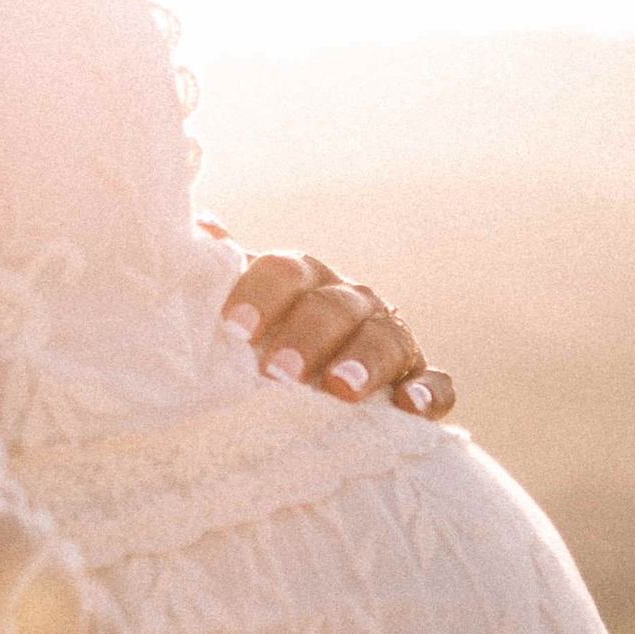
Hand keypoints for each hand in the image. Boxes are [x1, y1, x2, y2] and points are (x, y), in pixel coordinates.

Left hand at [211, 244, 455, 419]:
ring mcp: (388, 339)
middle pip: (334, 307)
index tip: (236, 330)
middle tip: (277, 374)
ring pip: (386, 338)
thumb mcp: (236, 313)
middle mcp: (349, 302)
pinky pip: (435, 381)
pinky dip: (427, 392)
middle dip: (308, 337)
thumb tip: (199, 226)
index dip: (262, 295)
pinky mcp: (418, 380)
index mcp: (303, 281)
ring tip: (341, 390)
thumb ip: (216, 277)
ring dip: (365, 362)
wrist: (310, 385)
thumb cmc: (263, 345)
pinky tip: (410, 407)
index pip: (285, 272)